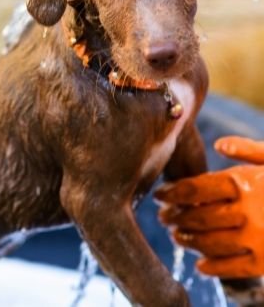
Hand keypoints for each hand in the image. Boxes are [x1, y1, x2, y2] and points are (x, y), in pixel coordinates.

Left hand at [155, 136, 263, 277]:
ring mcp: (258, 238)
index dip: (172, 192)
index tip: (159, 195)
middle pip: (198, 215)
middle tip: (162, 217)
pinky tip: (200, 265)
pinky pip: (234, 268)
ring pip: (211, 242)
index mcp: (244, 182)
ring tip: (176, 236)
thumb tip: (219, 145)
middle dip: (175, 216)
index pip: (195, 188)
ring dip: (189, 241)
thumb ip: (247, 149)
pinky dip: (214, 268)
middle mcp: (247, 210)